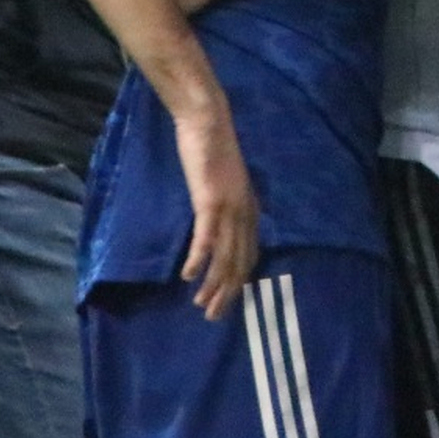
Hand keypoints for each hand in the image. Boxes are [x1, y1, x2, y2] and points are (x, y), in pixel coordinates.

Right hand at [173, 108, 258, 320]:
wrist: (208, 121)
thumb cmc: (212, 148)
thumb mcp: (224, 181)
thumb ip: (226, 202)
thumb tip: (219, 222)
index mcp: (249, 207)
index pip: (249, 252)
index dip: (239, 278)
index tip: (229, 298)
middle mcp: (244, 211)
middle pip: (239, 261)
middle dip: (227, 292)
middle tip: (215, 316)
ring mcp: (229, 207)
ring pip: (225, 256)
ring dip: (213, 285)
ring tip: (201, 306)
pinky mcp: (210, 200)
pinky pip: (206, 238)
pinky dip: (199, 259)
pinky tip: (189, 276)